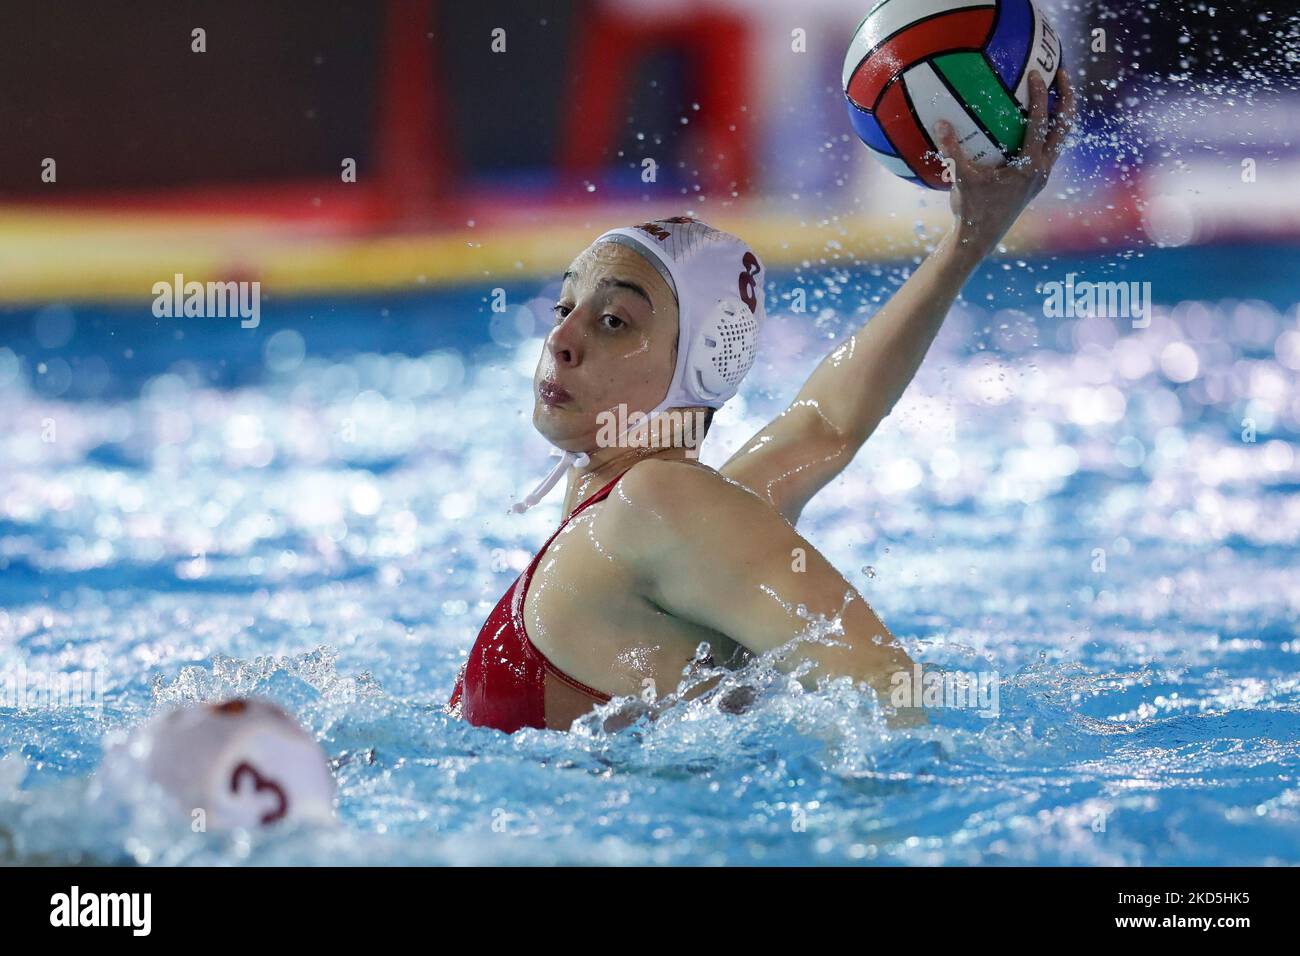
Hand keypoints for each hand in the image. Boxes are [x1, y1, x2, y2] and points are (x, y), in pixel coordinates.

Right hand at [935, 67, 1075, 253]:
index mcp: (1029, 166)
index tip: (1037, 74)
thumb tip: (940, 121)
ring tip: (1055, 91)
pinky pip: (1048, 148)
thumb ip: (952, 150)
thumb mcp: (961, 179)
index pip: (1040, 124)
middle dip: (1067, 98)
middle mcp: (1042, 169)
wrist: (980, 239)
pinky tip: (1033, 121)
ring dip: (1061, 114)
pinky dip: (1047, 130)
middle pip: (1064, 126)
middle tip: (1061, 73)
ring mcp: (1042, 176)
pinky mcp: (1036, 181)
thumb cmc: (971, 210)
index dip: (1040, 96)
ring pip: (1061, 138)